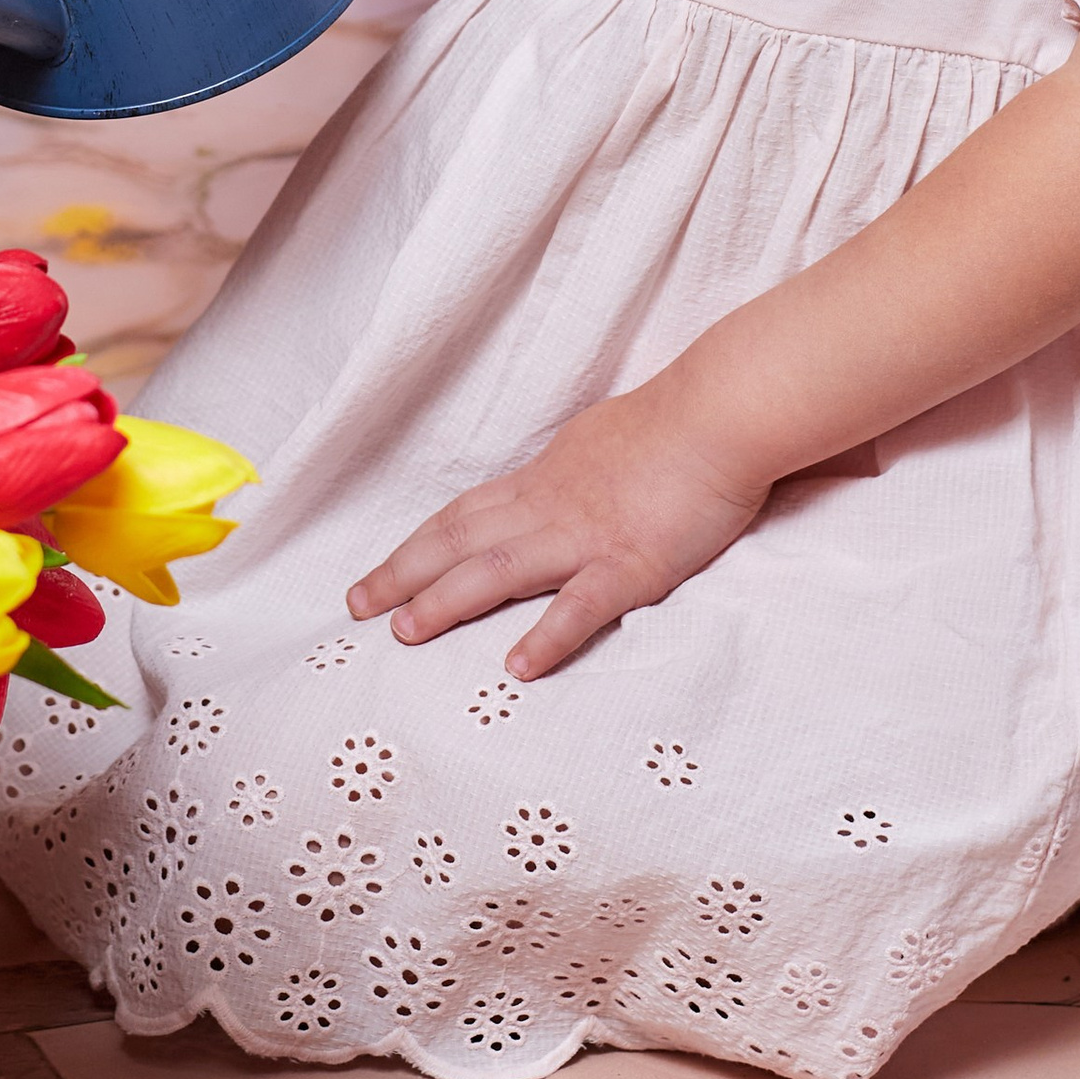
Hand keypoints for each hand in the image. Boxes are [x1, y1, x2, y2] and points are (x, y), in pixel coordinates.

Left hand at [347, 383, 772, 680]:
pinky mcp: (632, 563)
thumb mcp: (600, 441)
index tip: (377, 572)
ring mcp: (588, 536)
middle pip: (461, 541)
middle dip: (405, 574)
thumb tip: (553, 487)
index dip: (416, 545)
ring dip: (447, 601)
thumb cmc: (674, 422)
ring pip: (499, 569)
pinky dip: (546, 636)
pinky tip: (517, 668)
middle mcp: (550, 507)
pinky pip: (581, 605)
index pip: (464, 514)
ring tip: (405, 633)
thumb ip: (571, 474)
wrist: (722, 411)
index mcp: (544, 479)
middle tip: (357, 605)